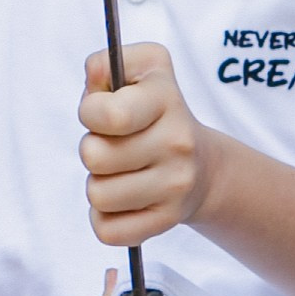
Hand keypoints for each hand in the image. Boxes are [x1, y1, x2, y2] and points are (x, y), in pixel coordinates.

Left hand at [80, 44, 211, 251]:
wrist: (204, 166)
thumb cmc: (151, 116)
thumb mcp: (137, 72)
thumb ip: (104, 65)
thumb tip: (94, 81)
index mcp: (165, 96)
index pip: (110, 114)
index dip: (91, 113)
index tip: (104, 115)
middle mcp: (178, 140)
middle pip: (94, 156)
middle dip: (93, 150)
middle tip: (113, 147)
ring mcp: (176, 184)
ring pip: (98, 196)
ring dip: (99, 185)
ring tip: (120, 173)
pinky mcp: (167, 219)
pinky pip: (108, 230)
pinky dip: (106, 219)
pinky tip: (123, 202)